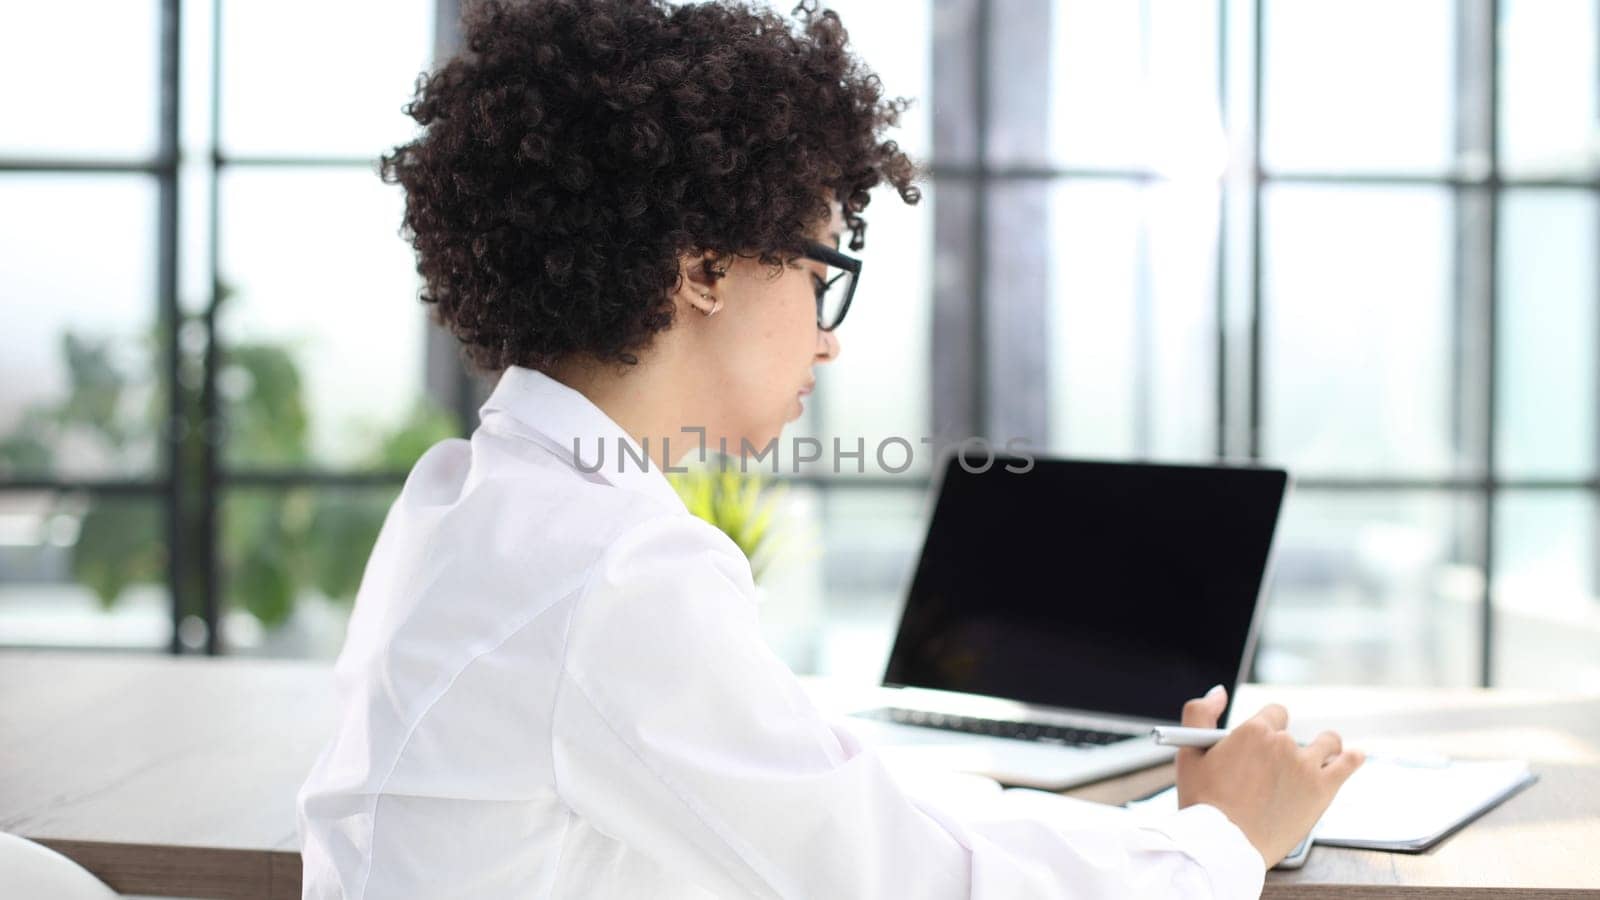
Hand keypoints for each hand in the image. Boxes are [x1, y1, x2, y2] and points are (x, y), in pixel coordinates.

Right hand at [1173, 684, 1364, 867]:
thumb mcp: (1188, 752)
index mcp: (1252, 731)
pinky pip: (1348, 764)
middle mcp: (1282, 743)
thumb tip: (1219, 692)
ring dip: (1325, 747)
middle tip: (1276, 767)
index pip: (1274, 714)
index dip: (1268, 728)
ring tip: (1321, 756)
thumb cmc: (1203, 803)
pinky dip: (1352, 758)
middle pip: (1295, 733)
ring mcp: (1306, 766)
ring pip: (1328, 744)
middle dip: (1286, 745)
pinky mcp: (1322, 790)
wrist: (1223, 846)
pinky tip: (1354, 756)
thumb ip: (1200, 712)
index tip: (1263, 744)